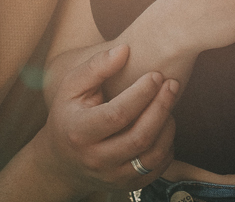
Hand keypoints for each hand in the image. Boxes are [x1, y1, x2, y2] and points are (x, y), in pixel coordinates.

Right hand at [33, 45, 176, 195]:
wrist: (61, 160)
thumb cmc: (69, 113)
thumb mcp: (72, 87)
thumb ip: (96, 66)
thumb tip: (125, 49)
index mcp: (80, 131)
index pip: (117, 115)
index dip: (141, 94)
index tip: (156, 75)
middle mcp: (96, 159)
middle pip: (139, 137)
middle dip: (161, 108)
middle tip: (172, 85)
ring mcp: (112, 176)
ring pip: (152, 156)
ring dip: (168, 127)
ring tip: (169, 103)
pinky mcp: (126, 185)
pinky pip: (157, 169)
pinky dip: (167, 147)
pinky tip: (164, 126)